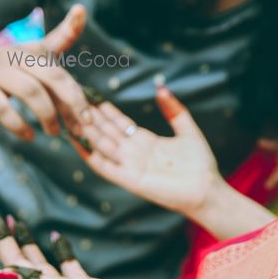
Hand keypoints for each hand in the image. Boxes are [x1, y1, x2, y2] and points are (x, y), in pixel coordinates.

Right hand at [0, 5, 90, 140]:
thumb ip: (62, 80)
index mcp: (35, 50)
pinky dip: (19, 126)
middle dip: (73, 100)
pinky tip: (30, 136)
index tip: (80, 9)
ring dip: (48, 116)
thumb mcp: (35, 67)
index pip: (58, 38)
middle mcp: (17, 55)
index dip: (71, 25)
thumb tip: (86, 111)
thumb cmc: (11, 73)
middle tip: (85, 122)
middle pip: (53, 75)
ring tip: (55, 132)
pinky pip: (2, 109)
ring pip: (30, 92)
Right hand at [76, 87, 222, 216]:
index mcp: (147, 141)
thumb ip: (174, 111)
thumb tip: (162, 88)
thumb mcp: (188, 131)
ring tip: (71, 117)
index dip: (108, 112)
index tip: (93, 97)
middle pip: (108, 132)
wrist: (206, 190)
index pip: (121, 124)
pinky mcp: (130, 179)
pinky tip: (79, 143)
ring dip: (88, 132)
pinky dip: (91, 155)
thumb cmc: (200, 164)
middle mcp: (135, 152)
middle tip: (73, 102)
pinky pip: (105, 166)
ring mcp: (131, 165)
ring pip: (103, 145)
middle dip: (93, 118)